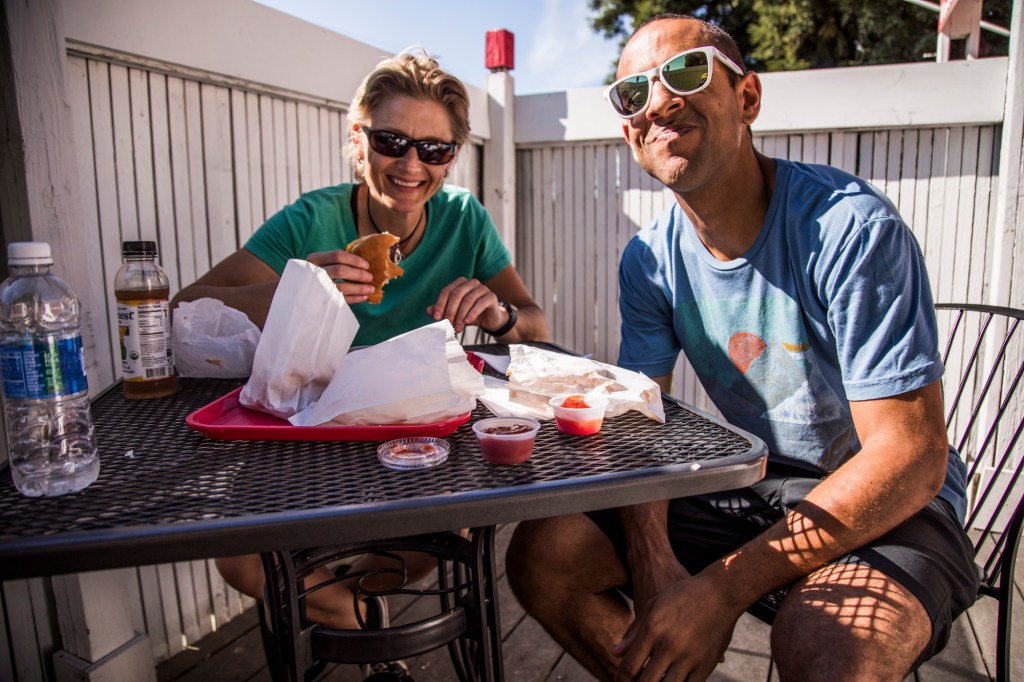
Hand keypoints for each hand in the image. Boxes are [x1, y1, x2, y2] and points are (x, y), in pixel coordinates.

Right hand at [306, 250, 374, 303]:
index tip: (366, 265)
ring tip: (371, 289)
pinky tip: (363, 297)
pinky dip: (355, 298)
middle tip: (370, 277)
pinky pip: (341, 300)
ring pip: (341, 287)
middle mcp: (314, 272)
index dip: (354, 260)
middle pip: (340, 270)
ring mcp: (317, 287)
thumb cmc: (315, 275)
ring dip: (359, 288)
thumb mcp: (321, 264)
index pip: (337, 255)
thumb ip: (336, 261)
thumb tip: (363, 264)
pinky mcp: (321, 300)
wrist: (297, 293)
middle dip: (358, 274)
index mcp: (315, 259)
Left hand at [427, 277, 502, 333]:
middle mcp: (471, 282)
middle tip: (448, 324)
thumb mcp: (455, 314)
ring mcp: (482, 288)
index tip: (436, 318)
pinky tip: (467, 322)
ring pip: (468, 300)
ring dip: (461, 315)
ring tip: (457, 328)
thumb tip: (428, 310)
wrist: (489, 320)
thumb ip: (442, 311)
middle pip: (456, 294)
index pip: (446, 291)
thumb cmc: (469, 314)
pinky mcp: (491, 296)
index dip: (440, 305)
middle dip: (450, 311)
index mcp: (460, 283)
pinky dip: (472, 313)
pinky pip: (480, 303)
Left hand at [612, 573, 738, 681]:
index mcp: (653, 629)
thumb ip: (633, 632)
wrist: (720, 591)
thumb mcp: (653, 605)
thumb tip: (615, 654)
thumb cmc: (682, 595)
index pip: (629, 666)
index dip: (621, 679)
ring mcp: (689, 657)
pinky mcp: (706, 664)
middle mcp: (669, 645)